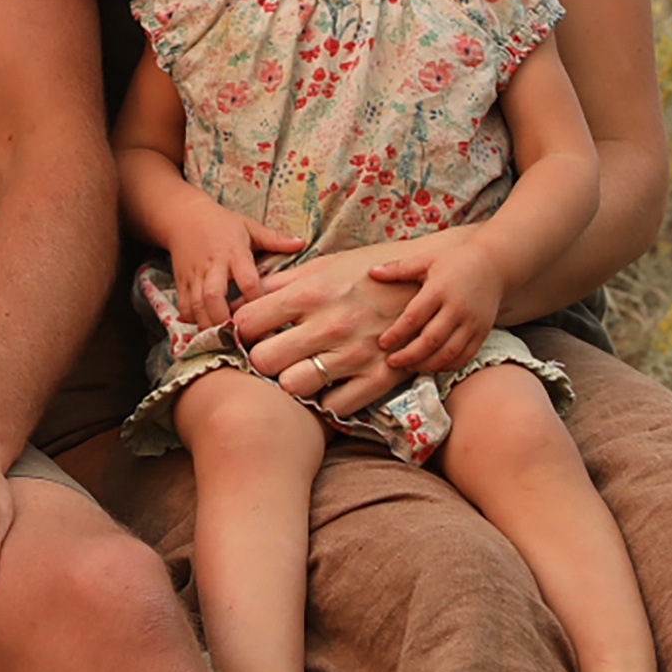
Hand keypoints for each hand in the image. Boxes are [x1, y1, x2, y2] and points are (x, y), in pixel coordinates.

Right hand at [163, 200, 304, 330]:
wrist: (184, 217)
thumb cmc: (222, 224)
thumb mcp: (249, 227)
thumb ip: (275, 239)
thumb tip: (302, 242)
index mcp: (234, 252)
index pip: (247, 280)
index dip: (256, 300)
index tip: (267, 317)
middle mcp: (213, 266)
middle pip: (214, 296)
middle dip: (224, 319)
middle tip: (238, 338)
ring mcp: (194, 275)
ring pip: (197, 305)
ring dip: (208, 325)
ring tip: (223, 341)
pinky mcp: (181, 282)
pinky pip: (184, 306)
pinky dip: (192, 320)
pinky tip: (205, 331)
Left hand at [230, 238, 447, 417]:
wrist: (433, 283)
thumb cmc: (371, 272)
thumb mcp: (327, 265)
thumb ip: (282, 283)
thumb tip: (239, 301)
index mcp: (313, 292)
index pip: (248, 321)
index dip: (243, 330)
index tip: (251, 333)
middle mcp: (330, 324)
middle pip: (263, 360)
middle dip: (262, 359)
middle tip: (273, 354)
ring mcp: (356, 353)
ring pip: (294, 386)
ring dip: (291, 381)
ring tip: (300, 369)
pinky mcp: (380, 377)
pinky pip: (334, 406)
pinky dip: (327, 399)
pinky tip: (330, 383)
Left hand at [368, 238, 506, 377]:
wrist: (494, 266)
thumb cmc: (455, 262)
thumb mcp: (427, 260)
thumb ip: (399, 268)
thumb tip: (372, 272)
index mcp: (440, 290)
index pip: (414, 317)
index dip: (397, 334)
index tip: (382, 343)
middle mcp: (457, 308)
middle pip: (431, 340)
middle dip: (409, 356)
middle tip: (392, 362)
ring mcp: (472, 323)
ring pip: (448, 353)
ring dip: (427, 364)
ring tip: (409, 366)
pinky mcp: (482, 333)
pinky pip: (465, 356)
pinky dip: (447, 366)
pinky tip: (432, 365)